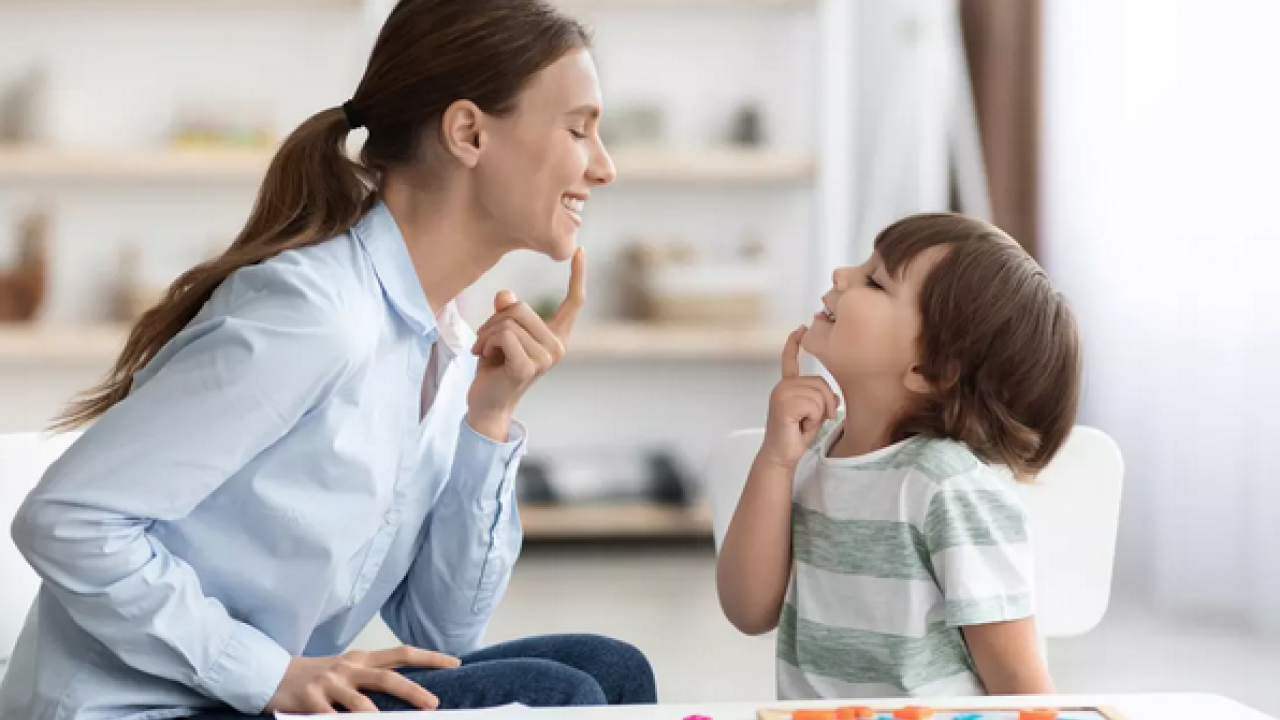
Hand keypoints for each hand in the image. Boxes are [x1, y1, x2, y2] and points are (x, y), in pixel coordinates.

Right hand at [264, 645, 460, 713]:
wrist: (271, 674)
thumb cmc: (317, 676)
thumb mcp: (347, 670)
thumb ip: (373, 676)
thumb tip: (409, 690)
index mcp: (361, 659)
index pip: (401, 653)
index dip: (429, 658)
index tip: (455, 664)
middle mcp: (348, 668)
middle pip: (387, 677)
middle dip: (412, 691)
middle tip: (434, 705)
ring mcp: (329, 684)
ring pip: (360, 704)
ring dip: (377, 719)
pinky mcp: (310, 702)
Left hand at [466, 248, 585, 440]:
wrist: (487, 404)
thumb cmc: (495, 367)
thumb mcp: (502, 332)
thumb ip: (508, 312)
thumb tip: (506, 295)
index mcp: (557, 336)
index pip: (574, 302)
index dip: (577, 276)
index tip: (579, 250)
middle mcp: (557, 347)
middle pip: (521, 308)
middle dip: (495, 320)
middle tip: (486, 341)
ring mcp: (545, 358)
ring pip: (509, 320)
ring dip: (487, 333)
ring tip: (485, 352)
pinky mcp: (528, 366)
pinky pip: (504, 335)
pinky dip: (486, 342)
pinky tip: (484, 358)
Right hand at [759, 326, 840, 469]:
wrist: (782, 455)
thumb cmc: (795, 436)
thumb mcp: (816, 414)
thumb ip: (823, 400)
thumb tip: (834, 397)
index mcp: (788, 386)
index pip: (790, 360)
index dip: (795, 343)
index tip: (801, 329)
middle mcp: (783, 386)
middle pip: (821, 383)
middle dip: (825, 404)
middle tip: (810, 420)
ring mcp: (782, 393)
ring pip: (819, 396)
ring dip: (818, 414)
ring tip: (803, 423)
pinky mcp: (784, 404)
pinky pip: (813, 405)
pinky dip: (813, 418)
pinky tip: (800, 424)